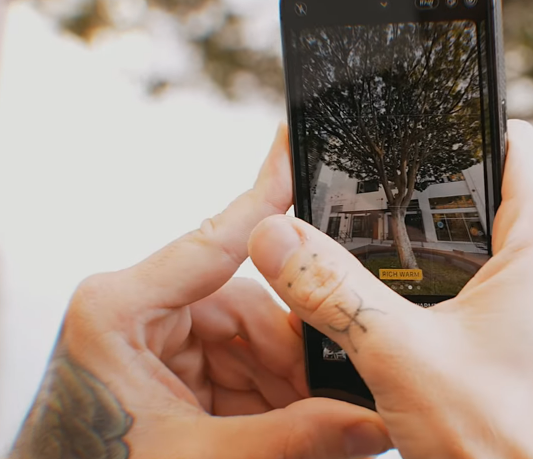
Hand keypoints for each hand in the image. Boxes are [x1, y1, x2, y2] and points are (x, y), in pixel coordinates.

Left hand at [10, 126, 391, 458]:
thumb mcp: (195, 457)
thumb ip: (289, 439)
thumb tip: (367, 426)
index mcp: (121, 310)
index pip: (215, 241)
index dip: (265, 194)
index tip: (297, 148)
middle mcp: (140, 311)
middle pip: (250, 307)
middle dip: (296, 358)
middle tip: (341, 397)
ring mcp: (157, 338)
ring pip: (253, 341)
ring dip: (288, 384)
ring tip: (319, 423)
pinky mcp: (171, 366)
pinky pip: (239, 367)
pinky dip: (269, 398)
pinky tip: (291, 425)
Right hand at [249, 120, 532, 458]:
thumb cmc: (512, 448)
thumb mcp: (400, 359)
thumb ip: (332, 291)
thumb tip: (276, 240)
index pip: (510, 141)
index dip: (456, 129)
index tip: (408, 138)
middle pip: (499, 196)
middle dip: (438, 204)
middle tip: (384, 213)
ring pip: (507, 248)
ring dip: (455, 255)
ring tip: (403, 270)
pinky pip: (519, 291)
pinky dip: (476, 293)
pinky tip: (434, 321)